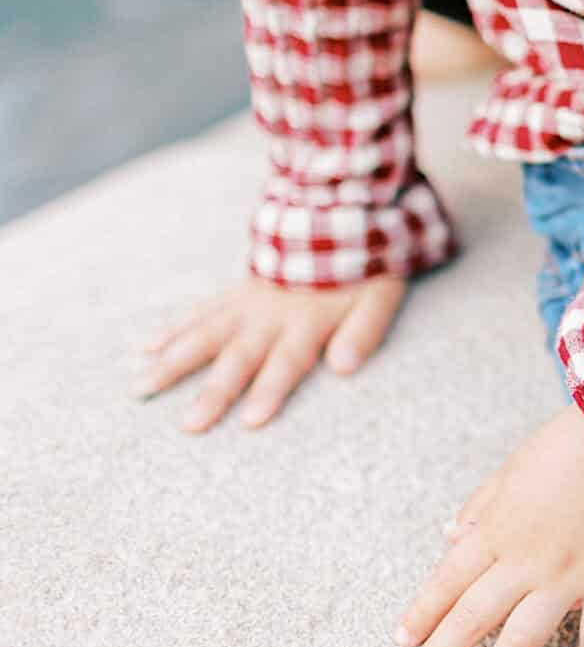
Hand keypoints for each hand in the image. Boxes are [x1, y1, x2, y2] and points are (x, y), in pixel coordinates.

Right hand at [136, 274, 406, 430]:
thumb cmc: (364, 270)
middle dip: (213, 392)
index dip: (270, 391)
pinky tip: (145, 348)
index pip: (287, 363)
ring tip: (140, 389)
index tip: (250, 421)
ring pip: (203, 335)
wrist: (338, 221)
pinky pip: (198, 311)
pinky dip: (172, 328)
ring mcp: (246, 304)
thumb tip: (347, 367)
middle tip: (188, 425)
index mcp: (306, 324)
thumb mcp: (379, 300)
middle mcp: (269, 317)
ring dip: (172, 363)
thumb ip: (363, 332)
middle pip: (237, 358)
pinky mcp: (234, 292)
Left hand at [395, 406, 583, 646]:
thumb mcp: (513, 467)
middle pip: (470, 619)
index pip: (446, 581)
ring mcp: (568, 575)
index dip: (421, 614)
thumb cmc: (574, 441)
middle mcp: (524, 560)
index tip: (401, 643)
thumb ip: (482, 505)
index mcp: (497, 530)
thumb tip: (451, 535)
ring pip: (522, 640)